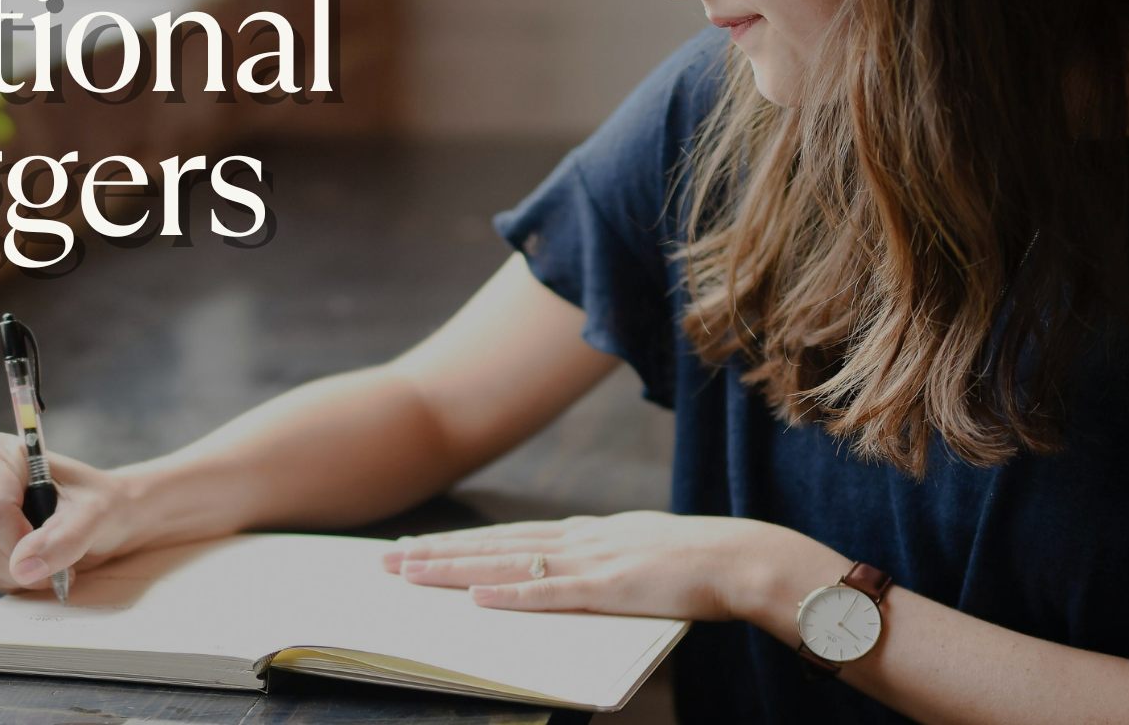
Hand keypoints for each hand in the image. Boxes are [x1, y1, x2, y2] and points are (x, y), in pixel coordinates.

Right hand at [0, 433, 141, 592]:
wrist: (103, 517)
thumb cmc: (100, 503)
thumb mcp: (96, 514)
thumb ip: (65, 537)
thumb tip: (24, 566)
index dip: (20, 540)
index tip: (54, 550)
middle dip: (22, 563)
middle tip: (61, 562)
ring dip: (19, 574)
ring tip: (51, 561)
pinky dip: (11, 578)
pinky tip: (35, 565)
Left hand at [381, 511, 843, 623]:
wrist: (742, 558)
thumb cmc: (697, 563)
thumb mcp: (638, 553)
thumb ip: (602, 559)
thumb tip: (571, 570)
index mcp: (586, 532)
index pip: (507, 536)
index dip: (459, 542)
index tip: (417, 547)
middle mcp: (578, 538)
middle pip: (492, 545)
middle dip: (436, 553)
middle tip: (386, 561)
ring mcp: (590, 561)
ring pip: (506, 563)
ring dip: (455, 569)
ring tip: (409, 574)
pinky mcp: (608, 587)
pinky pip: (549, 593)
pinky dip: (509, 594)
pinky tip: (474, 597)